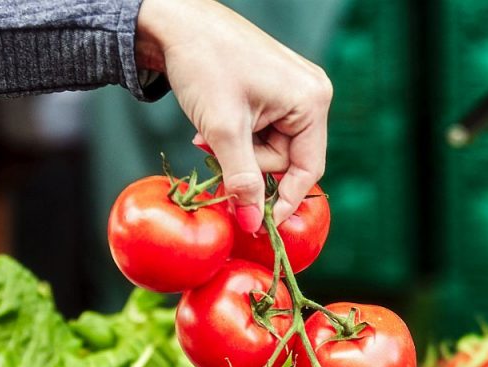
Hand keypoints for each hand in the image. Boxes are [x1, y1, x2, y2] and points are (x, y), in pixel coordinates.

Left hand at [136, 0, 331, 232]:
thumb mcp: (224, 130)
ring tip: (211, 129)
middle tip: (215, 148)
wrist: (175, 22)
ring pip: (271, 147)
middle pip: (287, 159)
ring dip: (238, 149)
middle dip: (249, 163)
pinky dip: (238, 134)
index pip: (308, 169)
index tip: (259, 222)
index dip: (284, 199)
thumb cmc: (204, 63)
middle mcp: (311, 94)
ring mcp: (294, 90)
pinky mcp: (275, 89)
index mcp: (311, 101)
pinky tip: (217, 119)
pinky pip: (263, 130)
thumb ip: (242, 181)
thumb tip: (254, 224)